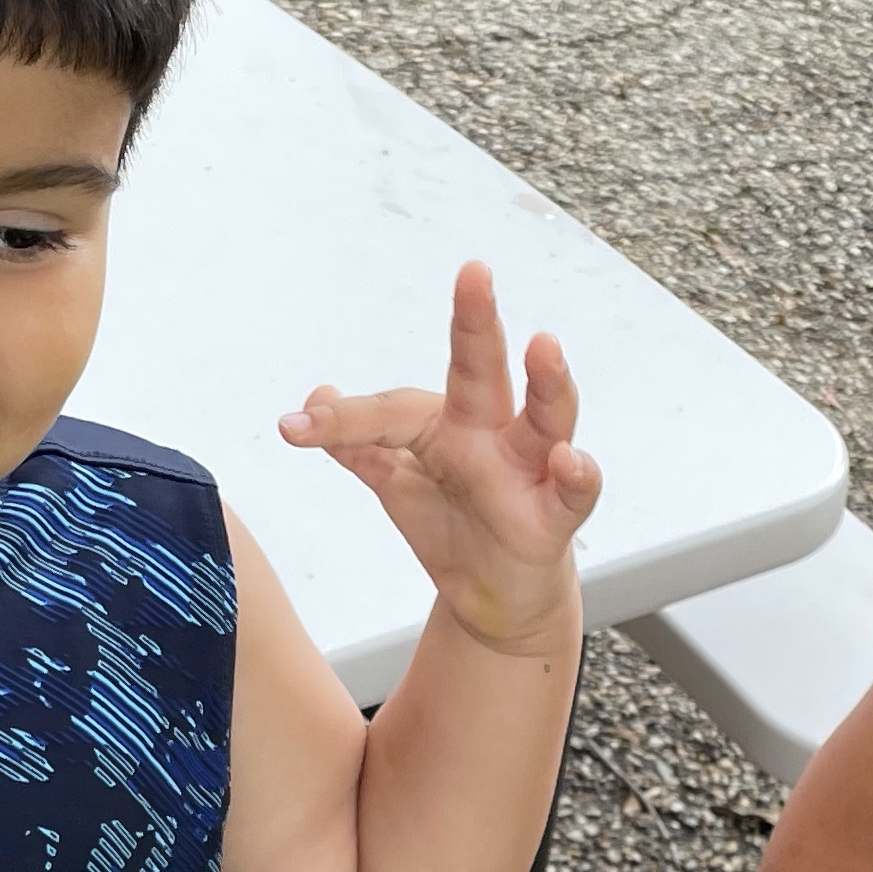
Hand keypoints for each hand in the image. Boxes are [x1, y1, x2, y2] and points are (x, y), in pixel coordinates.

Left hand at [281, 261, 600, 658]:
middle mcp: (492, 433)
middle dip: (478, 321)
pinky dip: (578, 475)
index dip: (343, 420)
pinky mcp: (555, 518)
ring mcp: (530, 471)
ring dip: (549, 383)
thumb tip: (311, 398)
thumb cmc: (451, 524)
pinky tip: (569, 459)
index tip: (293, 430)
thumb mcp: (395, 480)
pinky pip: (574, 493)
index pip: (394, 407)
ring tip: (543, 346)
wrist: (492, 597)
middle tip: (474, 274)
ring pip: (546, 417)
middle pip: (486, 370)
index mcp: (450, 421)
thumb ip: (358, 442)